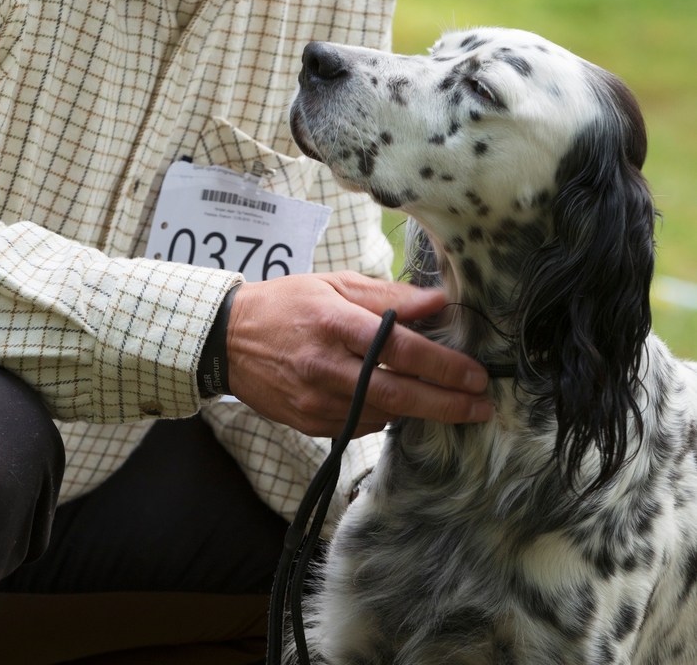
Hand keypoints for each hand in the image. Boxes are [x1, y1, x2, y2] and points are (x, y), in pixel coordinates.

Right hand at [225, 271, 491, 436]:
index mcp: (334, 323)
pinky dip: (383, 415)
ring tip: (445, 401)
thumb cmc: (287, 304)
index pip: (398, 348)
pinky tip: (395, 402)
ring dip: (417, 410)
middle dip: (446, 404)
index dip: (442, 365)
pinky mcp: (307, 423)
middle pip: (396, 393)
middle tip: (481, 406)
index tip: (475, 375)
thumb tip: (438, 302)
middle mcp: (324, 366)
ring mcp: (314, 400)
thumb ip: (388, 296)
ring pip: (381, 414)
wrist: (227, 339)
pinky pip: (358, 425)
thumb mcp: (335, 284)